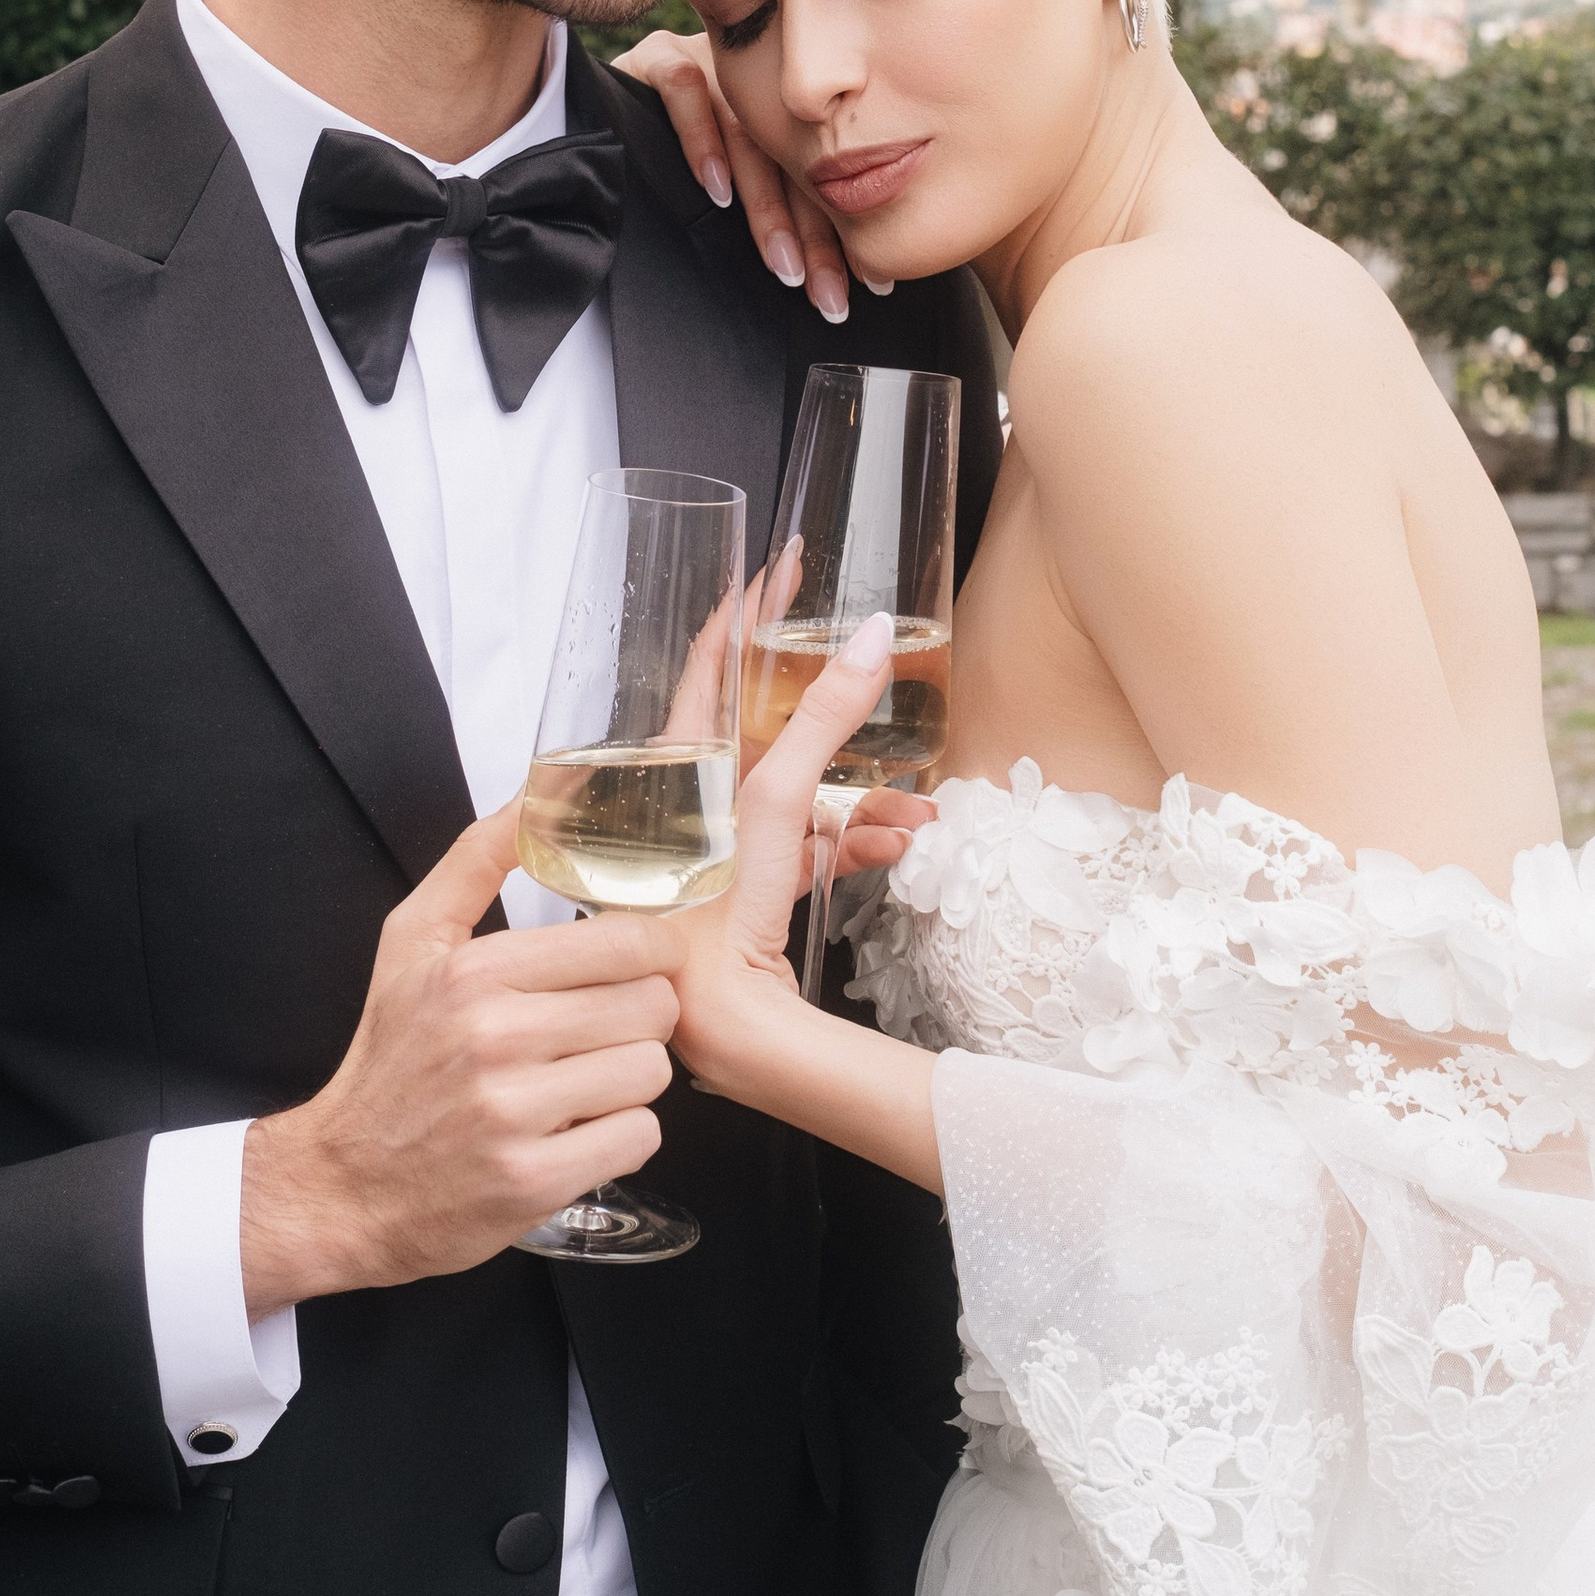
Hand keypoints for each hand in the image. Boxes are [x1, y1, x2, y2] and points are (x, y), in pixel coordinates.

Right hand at [239, 805, 680, 1312]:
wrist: (344, 1186)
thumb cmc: (390, 1060)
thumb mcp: (411, 943)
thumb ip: (477, 860)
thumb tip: (536, 792)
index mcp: (473, 971)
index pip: (628, 940)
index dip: (650, 952)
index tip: (634, 967)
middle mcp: (494, 1038)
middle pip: (652, 1005)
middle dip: (639, 1017)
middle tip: (600, 1031)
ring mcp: (514, 1114)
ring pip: (650, 1071)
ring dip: (629, 1079)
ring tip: (582, 1082)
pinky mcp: (534, 1181)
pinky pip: (638, 1137)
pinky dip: (618, 1137)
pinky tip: (576, 1131)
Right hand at [615, 28, 863, 324]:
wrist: (590, 94)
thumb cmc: (660, 149)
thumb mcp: (732, 184)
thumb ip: (774, 208)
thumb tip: (819, 280)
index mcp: (780, 108)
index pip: (822, 173)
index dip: (843, 231)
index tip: (867, 283)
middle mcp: (751, 82)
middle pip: (794, 159)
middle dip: (814, 234)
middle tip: (824, 291)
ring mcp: (708, 62)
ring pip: (748, 134)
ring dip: (766, 206)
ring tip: (781, 261)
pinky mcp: (658, 56)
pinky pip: (684, 90)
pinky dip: (702, 141)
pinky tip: (714, 190)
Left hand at [676, 617, 915, 1082]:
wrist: (717, 1027)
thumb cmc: (712, 921)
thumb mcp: (774, 802)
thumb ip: (822, 719)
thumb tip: (869, 636)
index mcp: (678, 765)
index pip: (708, 661)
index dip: (745, 609)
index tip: (782, 568)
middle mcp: (696, 800)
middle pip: (769, 726)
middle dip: (835, 712)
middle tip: (871, 667)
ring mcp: (729, 846)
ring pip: (806, 793)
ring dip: (865, 797)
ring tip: (916, 809)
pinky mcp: (756, 892)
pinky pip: (815, 848)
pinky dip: (858, 843)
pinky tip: (899, 849)